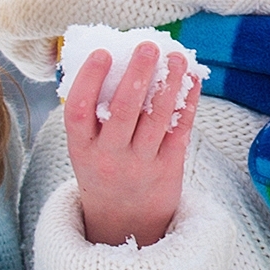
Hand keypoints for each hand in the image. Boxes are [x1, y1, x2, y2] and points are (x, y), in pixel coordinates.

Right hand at [62, 40, 199, 248]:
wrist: (125, 223)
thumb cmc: (104, 170)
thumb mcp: (87, 149)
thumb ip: (95, 114)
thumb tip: (115, 58)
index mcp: (82, 149)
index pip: (79, 111)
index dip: (89, 80)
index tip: (103, 53)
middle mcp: (110, 158)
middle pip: (124, 111)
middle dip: (137, 75)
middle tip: (148, 46)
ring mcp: (141, 166)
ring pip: (157, 118)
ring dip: (168, 83)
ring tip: (175, 56)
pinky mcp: (168, 170)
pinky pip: (180, 130)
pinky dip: (188, 102)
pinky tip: (190, 79)